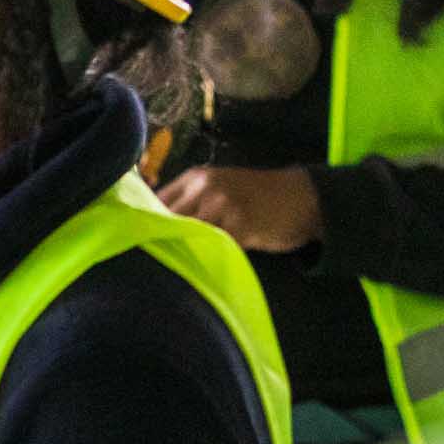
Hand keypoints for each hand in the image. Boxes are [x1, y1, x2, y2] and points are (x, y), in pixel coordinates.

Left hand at [157, 163, 324, 253]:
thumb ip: (189, 202)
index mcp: (195, 177)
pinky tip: (208, 263)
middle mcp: (205, 188)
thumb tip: (152, 224)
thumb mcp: (219, 188)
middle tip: (156, 258)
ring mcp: (223, 206)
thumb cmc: (257, 196)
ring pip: (190, 235)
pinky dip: (210, 256)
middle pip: (168, 219)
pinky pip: (215, 247)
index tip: (142, 241)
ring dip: (185, 250)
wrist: (302, 197)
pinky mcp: (241, 227)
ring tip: (179, 265)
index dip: (147, 223)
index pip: (156, 202)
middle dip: (162, 239)